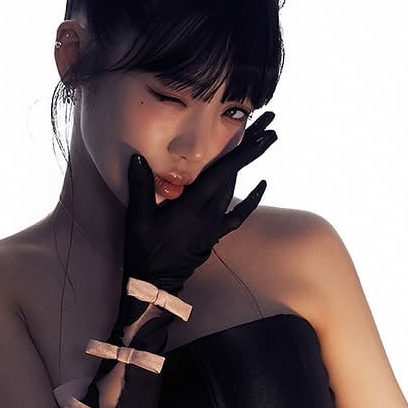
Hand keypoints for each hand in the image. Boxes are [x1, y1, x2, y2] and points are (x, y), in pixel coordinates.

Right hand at [123, 110, 277, 292]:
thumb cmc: (144, 250)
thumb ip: (140, 187)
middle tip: (269, 123)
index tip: (260, 134)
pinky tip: (263, 185)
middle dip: (252, 147)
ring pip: (236, 189)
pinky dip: (252, 200)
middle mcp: (209, 214)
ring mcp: (214, 225)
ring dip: (249, 165)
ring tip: (262, 141)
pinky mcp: (214, 234)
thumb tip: (138, 158)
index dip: (242, 152)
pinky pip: (238, 215)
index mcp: (192, 207)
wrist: (154, 283)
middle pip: (234, 175)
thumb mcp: (137, 218)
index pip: (221, 173)